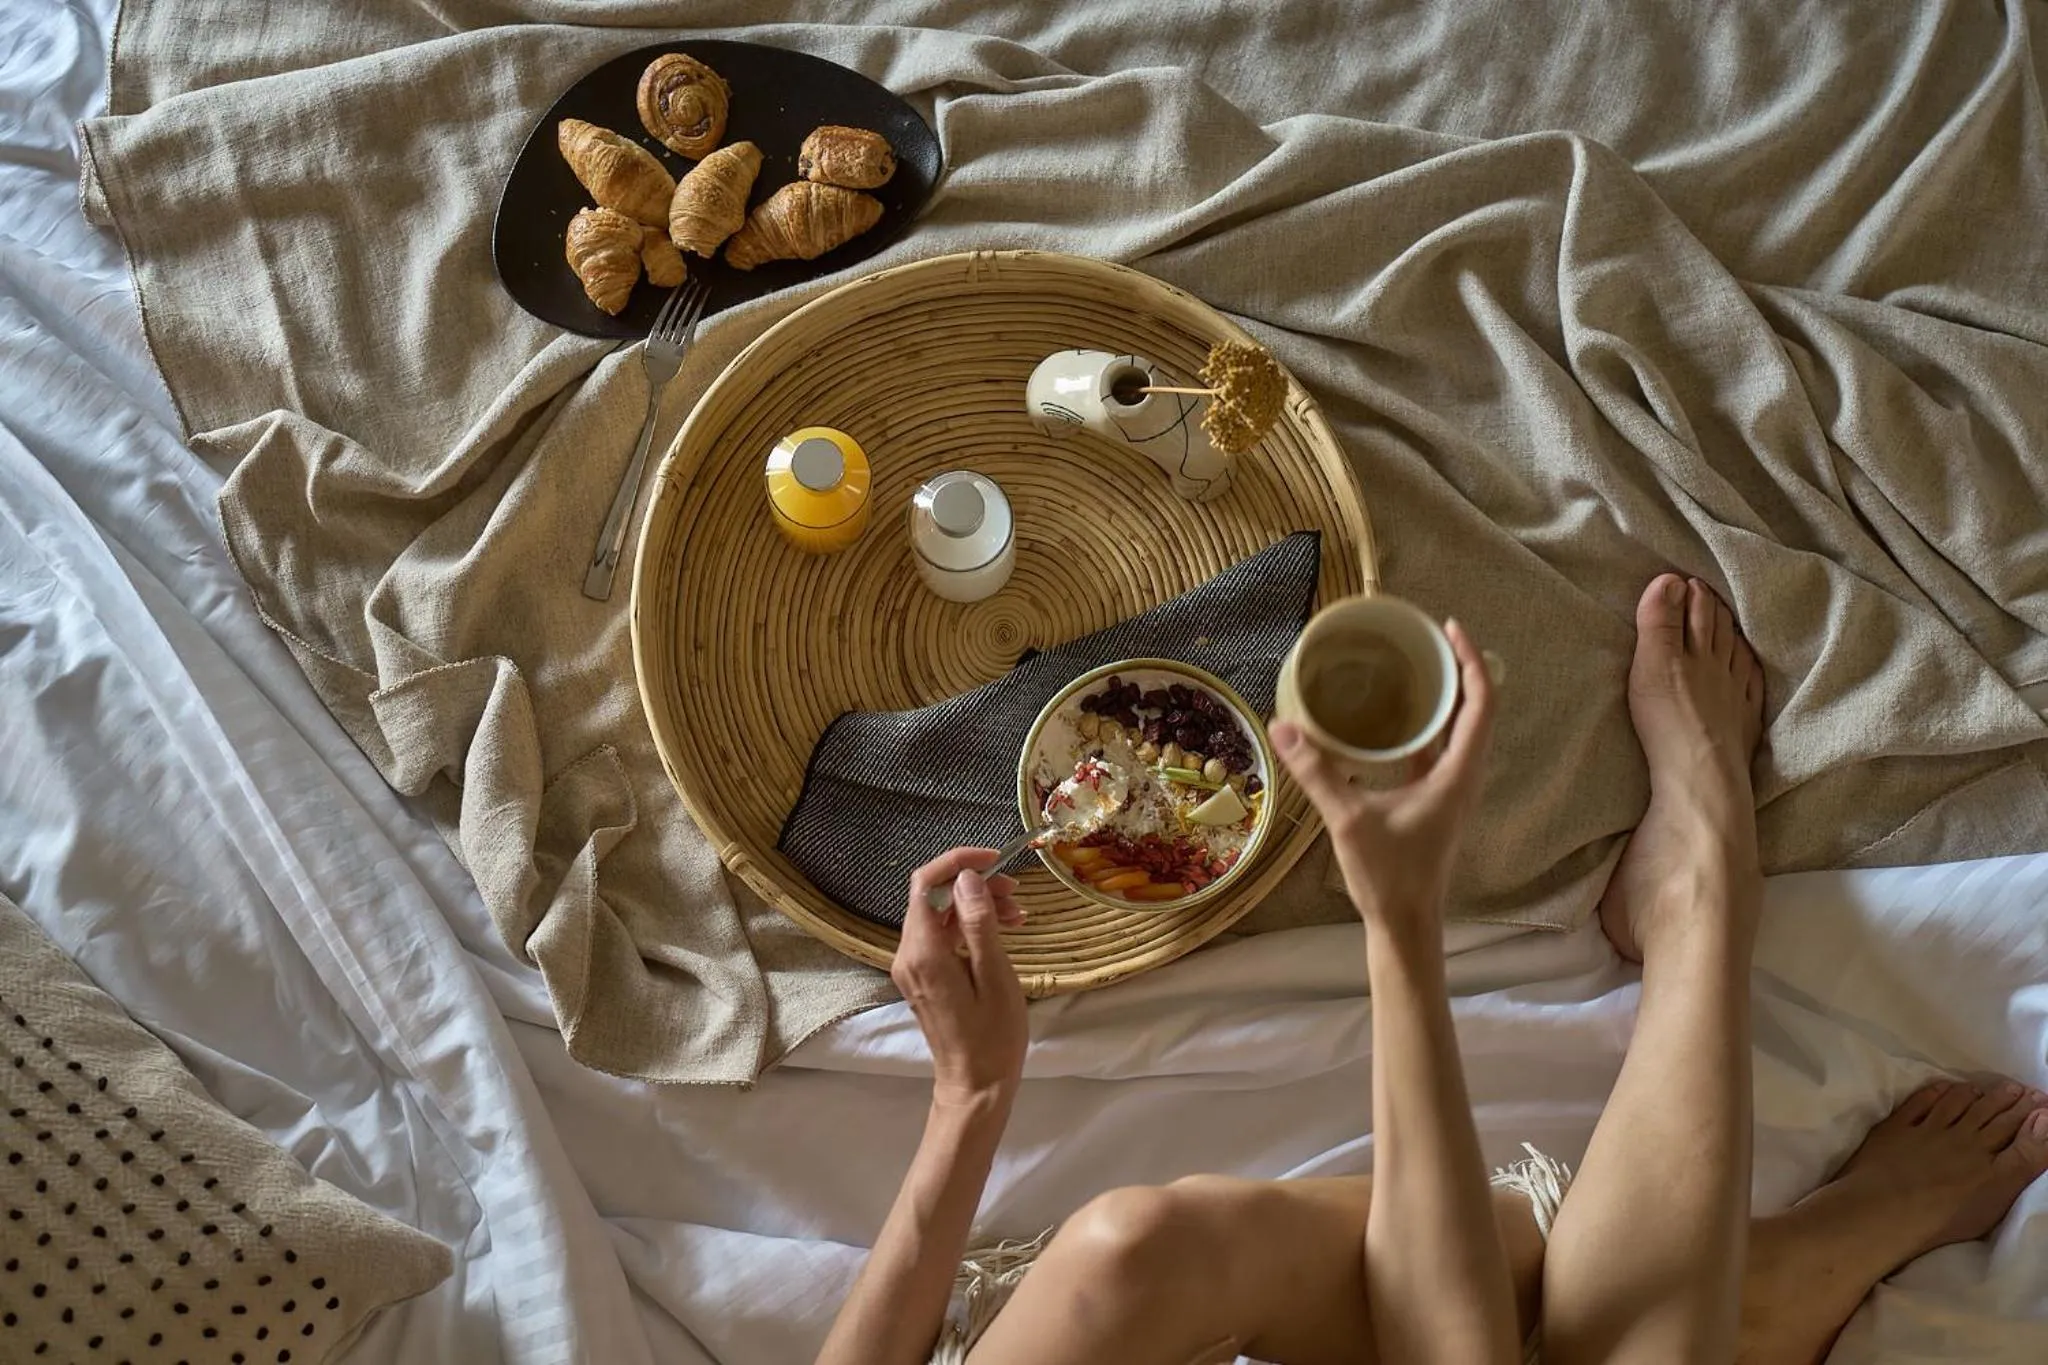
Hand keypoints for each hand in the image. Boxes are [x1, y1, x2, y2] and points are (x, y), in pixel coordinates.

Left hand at [895, 848, 1028, 1110]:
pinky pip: (941, 937)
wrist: (975, 1086)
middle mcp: (907, 955)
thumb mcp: (995, 977)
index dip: (959, 862)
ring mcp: (912, 968)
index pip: (926, 884)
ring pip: (939, 916)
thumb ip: (979, 924)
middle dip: (973, 885)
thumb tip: (967, 879)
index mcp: (923, 952)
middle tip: (1017, 893)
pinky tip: (1001, 932)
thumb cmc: (992, 1037)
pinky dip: (969, 927)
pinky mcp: (923, 977)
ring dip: (975, 906)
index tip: (996, 861)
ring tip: (1018, 915)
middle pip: (932, 897)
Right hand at [1271, 619, 1496, 927]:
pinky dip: (1427, 723)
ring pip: (1460, 729)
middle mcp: (1464, 776)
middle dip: (1458, 668)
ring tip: (1414, 665)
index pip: (1481, 704)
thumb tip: (1283, 726)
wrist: (1405, 923)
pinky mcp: (1435, 800)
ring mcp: (1452, 789)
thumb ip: (1317, 772)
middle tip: (1428, 638)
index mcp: (1457, 775)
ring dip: (1446, 695)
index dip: (1471, 661)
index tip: (1449, 629)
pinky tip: (1396, 716)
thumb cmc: (1389, 876)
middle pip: (1475, 709)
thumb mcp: (1348, 820)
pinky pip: (1439, 749)